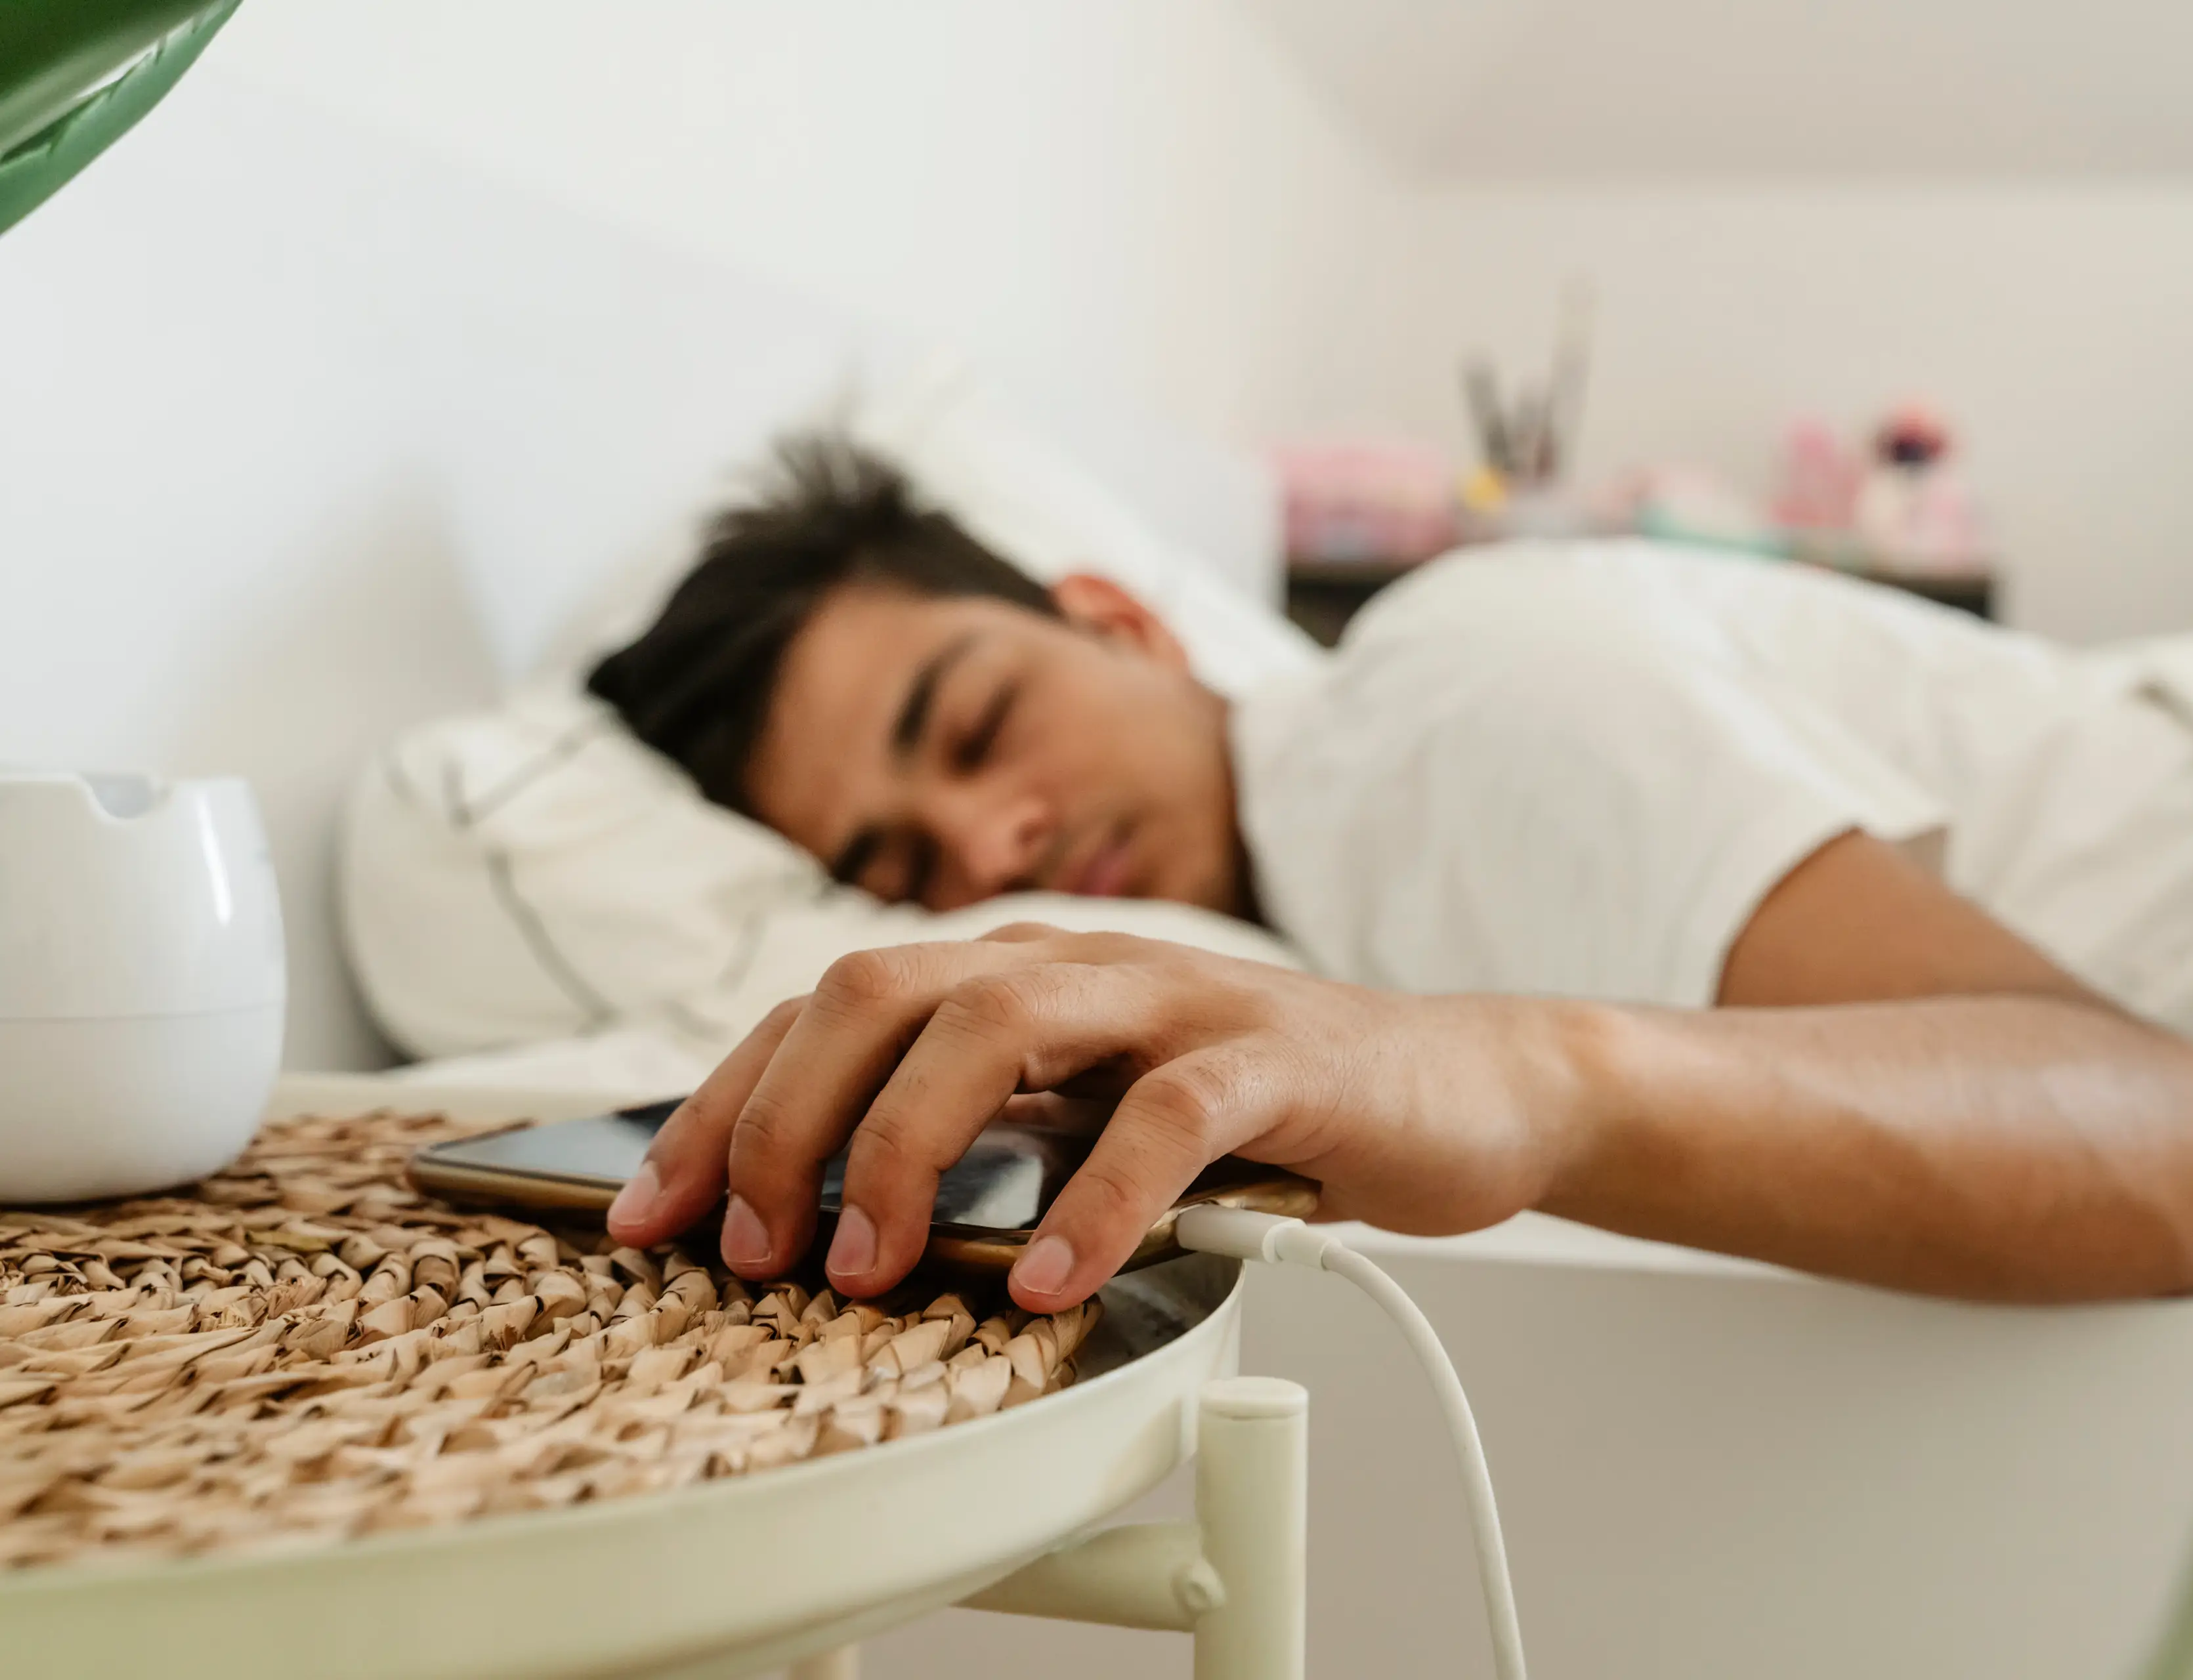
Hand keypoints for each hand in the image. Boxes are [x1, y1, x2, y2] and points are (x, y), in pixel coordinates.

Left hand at [605, 925, 1581, 1312]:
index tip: (650, 1214)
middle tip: (751, 1248)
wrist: (1460, 1087)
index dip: (723, 1105)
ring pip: (999, 1020)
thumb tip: (826, 1218)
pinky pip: (1166, 1111)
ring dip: (906, 1147)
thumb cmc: (1257, 1118)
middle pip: (878, 989)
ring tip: (866, 1267)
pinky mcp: (1273, 1053)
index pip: (826, 1009)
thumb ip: (987, 1139)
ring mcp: (1175, 998)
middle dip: (784, 1118)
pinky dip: (1094, 1197)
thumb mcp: (1090, 1121)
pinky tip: (1048, 1281)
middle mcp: (1077, 965)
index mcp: (1016, 976)